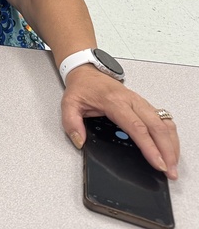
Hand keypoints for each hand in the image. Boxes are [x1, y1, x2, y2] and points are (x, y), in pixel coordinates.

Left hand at [62, 67, 179, 178]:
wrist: (87, 72)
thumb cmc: (81, 88)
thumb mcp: (69, 103)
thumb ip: (71, 123)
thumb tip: (79, 141)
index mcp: (114, 102)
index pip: (136, 127)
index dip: (149, 146)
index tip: (157, 162)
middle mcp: (132, 101)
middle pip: (157, 127)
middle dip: (166, 150)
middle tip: (170, 170)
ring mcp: (141, 102)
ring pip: (163, 123)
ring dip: (171, 144)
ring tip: (173, 164)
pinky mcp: (145, 105)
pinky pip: (163, 119)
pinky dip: (170, 135)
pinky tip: (171, 148)